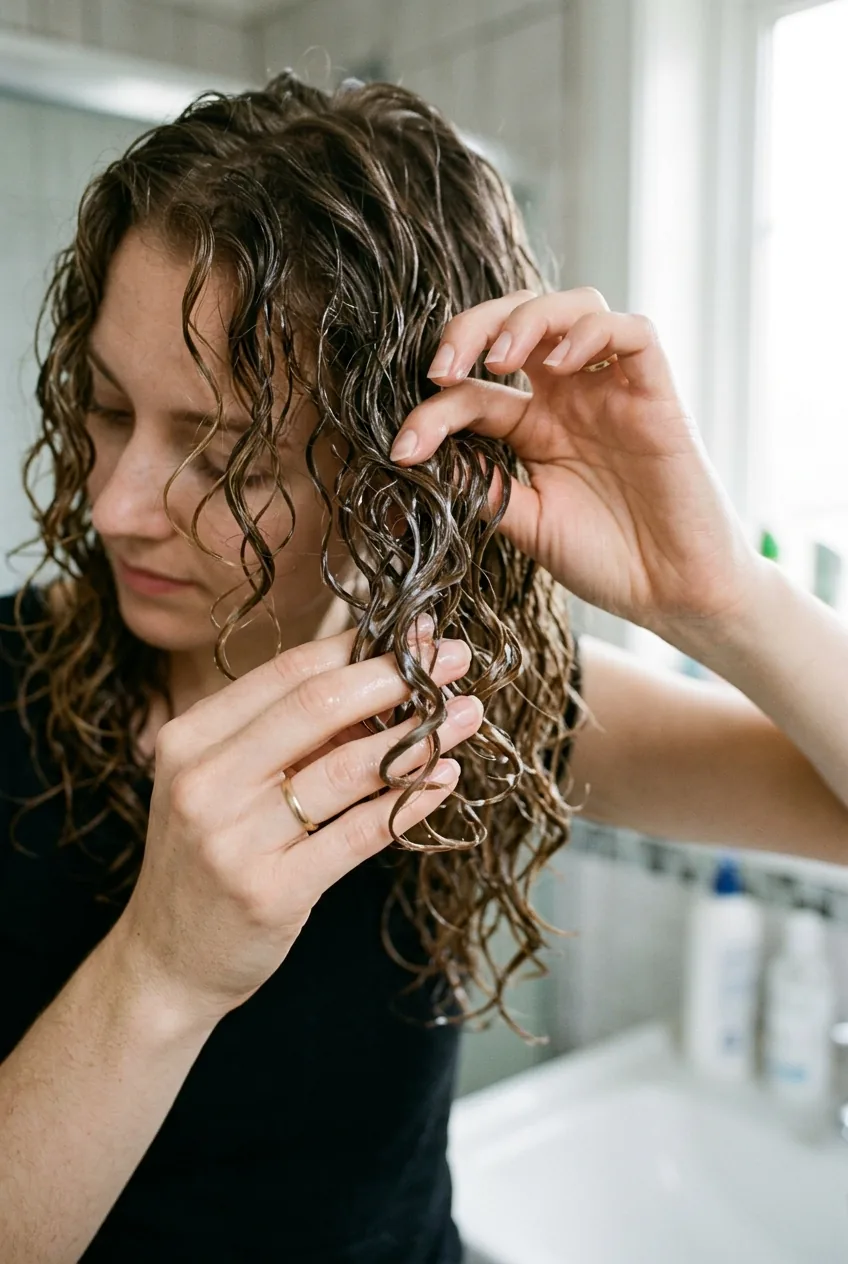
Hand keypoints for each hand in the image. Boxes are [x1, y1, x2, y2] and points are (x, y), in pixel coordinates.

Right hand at [114, 625, 481, 1027]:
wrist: (165, 962)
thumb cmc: (205, 858)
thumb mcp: (218, 783)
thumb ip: (281, 735)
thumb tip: (375, 680)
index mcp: (190, 739)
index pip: (287, 674)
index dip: (357, 646)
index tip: (414, 631)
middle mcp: (204, 782)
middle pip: (318, 707)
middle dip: (397, 676)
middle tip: (453, 659)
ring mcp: (235, 840)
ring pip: (347, 768)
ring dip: (419, 736)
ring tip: (466, 714)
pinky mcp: (272, 892)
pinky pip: (359, 833)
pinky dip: (409, 800)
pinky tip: (444, 778)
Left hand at [390, 287, 758, 636]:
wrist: (675, 594)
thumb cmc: (608, 560)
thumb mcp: (527, 524)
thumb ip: (482, 487)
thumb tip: (414, 460)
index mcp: (535, 428)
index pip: (473, 392)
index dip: (432, 410)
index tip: (402, 449)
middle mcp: (572, 398)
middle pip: (519, 320)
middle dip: (472, 327)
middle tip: (442, 369)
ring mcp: (614, 392)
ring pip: (574, 305)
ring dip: (527, 318)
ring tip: (499, 361)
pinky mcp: (658, 396)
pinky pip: (633, 332)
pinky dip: (591, 331)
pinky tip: (560, 364)